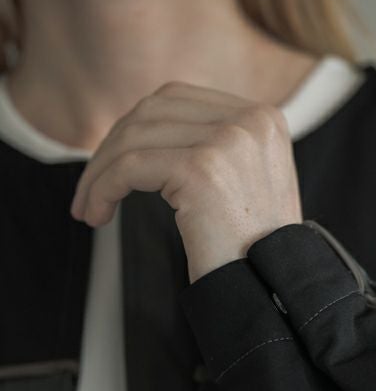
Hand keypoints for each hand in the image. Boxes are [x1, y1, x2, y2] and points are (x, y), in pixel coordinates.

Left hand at [70, 80, 303, 281]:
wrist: (270, 291)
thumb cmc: (251, 249)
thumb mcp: (243, 179)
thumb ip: (211, 145)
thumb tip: (144, 131)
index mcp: (263, 117)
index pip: (178, 100)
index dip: (135, 128)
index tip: (112, 163)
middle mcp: (251, 120)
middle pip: (153, 112)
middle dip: (112, 148)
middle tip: (92, 188)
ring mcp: (229, 141)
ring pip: (135, 139)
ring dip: (100, 173)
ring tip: (90, 207)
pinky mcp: (202, 169)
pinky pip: (130, 167)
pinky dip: (103, 188)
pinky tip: (98, 213)